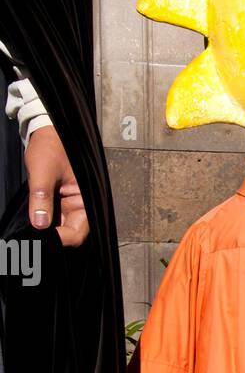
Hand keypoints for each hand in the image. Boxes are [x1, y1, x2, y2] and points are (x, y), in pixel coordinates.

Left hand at [24, 125, 89, 247]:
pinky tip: (32, 224)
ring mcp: (68, 206)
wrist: (46, 134)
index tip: (42, 239)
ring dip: (46, 232)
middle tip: (32, 239)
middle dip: (52, 238)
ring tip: (30, 233)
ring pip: (59, 229)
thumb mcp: (43, 172)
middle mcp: (79, 206)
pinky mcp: (58, 203)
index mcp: (85, 199)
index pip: (78, 231)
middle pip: (69, 234)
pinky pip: (52, 220)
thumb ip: (42, 198)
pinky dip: (41, 223)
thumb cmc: (50, 147)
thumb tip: (40, 225)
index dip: (61, 238)